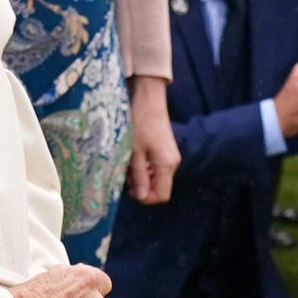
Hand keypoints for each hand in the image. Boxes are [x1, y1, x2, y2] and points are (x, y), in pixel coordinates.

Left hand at [127, 74, 179, 204]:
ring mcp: (170, 156)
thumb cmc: (140, 124)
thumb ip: (139, 176)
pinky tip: (133, 158)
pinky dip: (144, 167)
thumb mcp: (135, 152)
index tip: (131, 191)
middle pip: (159, 187)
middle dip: (142, 187)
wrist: (148, 100)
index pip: (162, 195)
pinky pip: (156, 167)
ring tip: (127, 165)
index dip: (146, 198)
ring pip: (156, 177)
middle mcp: (172, 162)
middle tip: (126, 177)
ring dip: (142, 177)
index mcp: (166, 165)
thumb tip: (141, 197)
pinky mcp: (166, 149)